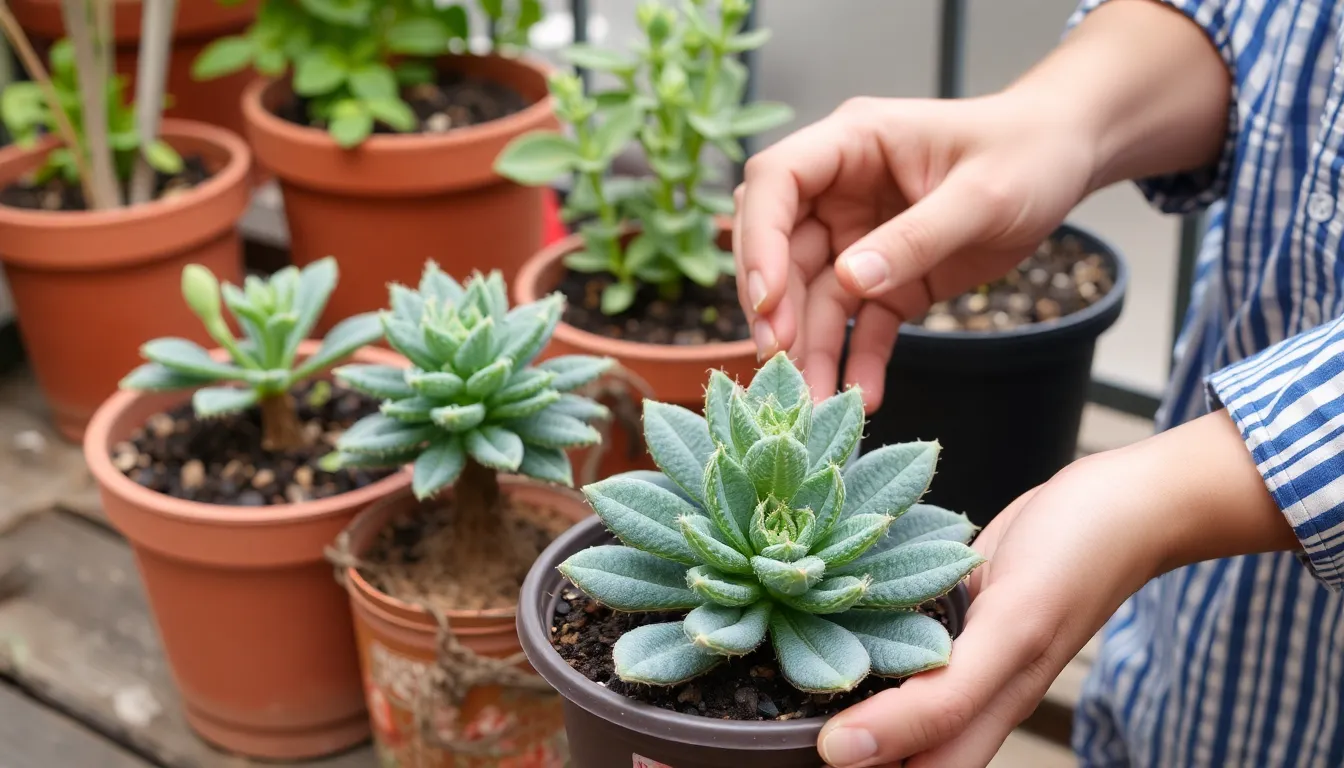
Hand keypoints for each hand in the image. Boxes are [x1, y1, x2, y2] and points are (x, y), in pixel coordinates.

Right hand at [732, 91, 1094, 410]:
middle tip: (780, 365)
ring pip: (816, 299)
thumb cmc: (1028, 154)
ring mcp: (860, 239)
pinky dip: (860, 360)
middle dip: (777, 310)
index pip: (776, 181)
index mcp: (852, 144)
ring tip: (817, 404)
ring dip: (812, 351)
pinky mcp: (889, 280)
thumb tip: (852, 279)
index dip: (759, 239)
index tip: (766, 298)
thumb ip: (918, 236)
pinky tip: (867, 396)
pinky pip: (863, 324)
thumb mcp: (982, 193)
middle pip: (783, 251)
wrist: (1066, 163)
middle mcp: (841, 192)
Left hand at [813, 411, 1297, 766]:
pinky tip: (817, 603)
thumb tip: (845, 753)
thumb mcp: (1011, 632)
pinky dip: (854, 625)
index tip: (773, 743)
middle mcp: (959, 692)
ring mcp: (954, 649)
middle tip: (763, 709)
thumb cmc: (1081, 559)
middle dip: (827, 733)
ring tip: (776, 661)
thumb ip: (941, 701)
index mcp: (974, 716)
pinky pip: (893, 632)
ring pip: (882, 686)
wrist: (1126, 497)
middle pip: (885, 742)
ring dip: (835, 679)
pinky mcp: (948, 606)